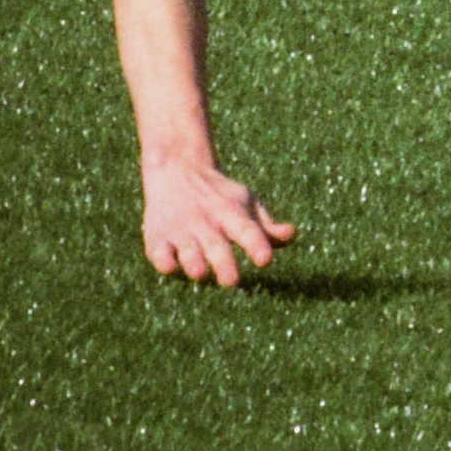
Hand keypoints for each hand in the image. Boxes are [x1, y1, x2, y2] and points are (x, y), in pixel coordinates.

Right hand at [141, 153, 294, 286]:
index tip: (265, 260)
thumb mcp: (246, 203)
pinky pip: (158, 250)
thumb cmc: (220, 197)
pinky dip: (162, 258)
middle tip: (232, 281)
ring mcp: (181, 230)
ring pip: (188, 249)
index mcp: (232, 214)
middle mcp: (207, 222)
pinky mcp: (158, 237)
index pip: (248, 230)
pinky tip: (167, 266)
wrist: (178, 169)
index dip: (257, 244)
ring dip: (193, 261)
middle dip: (223, 262)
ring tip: (200, 274)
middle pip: (217, 245)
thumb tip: (292, 236)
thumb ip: (267, 226)